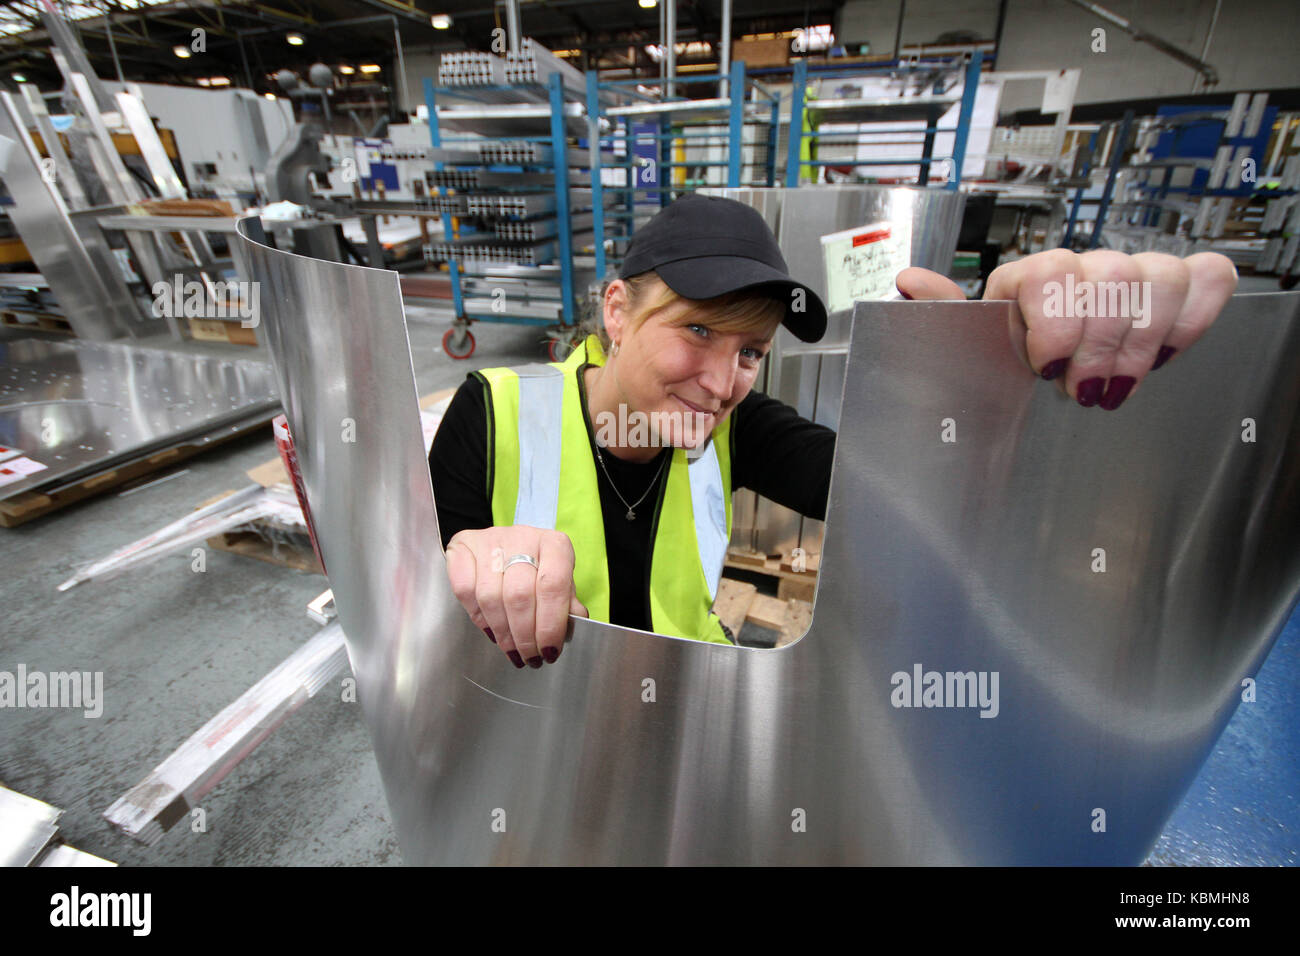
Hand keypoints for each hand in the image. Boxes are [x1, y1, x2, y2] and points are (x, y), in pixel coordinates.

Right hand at [445, 526, 587, 668]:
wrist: (509, 543)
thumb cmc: (539, 567)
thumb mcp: (561, 581)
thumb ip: (566, 603)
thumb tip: (572, 626)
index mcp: (554, 544)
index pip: (553, 586)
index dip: (550, 624)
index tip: (549, 650)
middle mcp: (522, 536)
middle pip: (520, 595)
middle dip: (525, 635)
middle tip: (530, 657)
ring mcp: (490, 540)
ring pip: (491, 596)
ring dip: (503, 632)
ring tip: (513, 651)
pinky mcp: (463, 547)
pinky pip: (464, 589)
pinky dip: (478, 617)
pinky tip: (491, 632)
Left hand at [897, 250, 1237, 410]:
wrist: (1036, 388)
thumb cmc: (1004, 369)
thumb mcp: (966, 352)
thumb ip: (944, 317)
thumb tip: (911, 282)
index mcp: (1027, 279)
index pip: (1050, 271)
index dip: (1056, 323)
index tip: (1048, 369)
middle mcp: (1082, 269)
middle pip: (1111, 274)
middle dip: (1101, 343)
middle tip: (1084, 390)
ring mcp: (1131, 274)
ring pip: (1161, 274)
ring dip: (1144, 338)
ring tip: (1119, 383)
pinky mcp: (1175, 291)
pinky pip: (1206, 276)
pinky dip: (1195, 314)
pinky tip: (1166, 354)